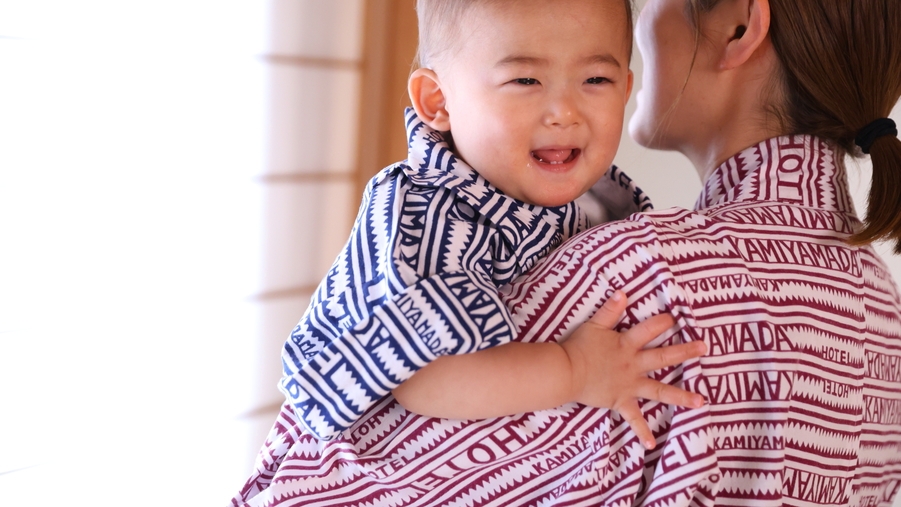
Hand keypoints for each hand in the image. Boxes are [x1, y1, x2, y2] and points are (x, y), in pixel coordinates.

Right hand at [560, 291, 706, 449]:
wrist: (567, 372)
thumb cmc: (578, 347)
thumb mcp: (594, 326)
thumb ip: (609, 310)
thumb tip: (623, 293)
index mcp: (627, 345)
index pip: (649, 330)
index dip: (662, 323)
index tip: (675, 318)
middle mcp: (633, 365)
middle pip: (663, 357)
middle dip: (684, 352)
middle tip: (704, 348)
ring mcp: (630, 385)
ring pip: (659, 391)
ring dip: (680, 396)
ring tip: (701, 401)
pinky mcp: (621, 401)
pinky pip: (633, 419)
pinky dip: (641, 432)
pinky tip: (652, 443)